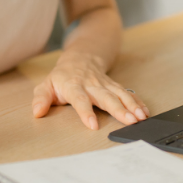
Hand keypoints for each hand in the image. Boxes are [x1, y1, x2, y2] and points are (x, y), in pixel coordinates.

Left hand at [31, 52, 148, 129]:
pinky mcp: (114, 85)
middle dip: (119, 109)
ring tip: (140, 118)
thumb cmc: (62, 76)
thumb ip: (41, 99)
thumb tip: (37, 112)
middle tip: (130, 121)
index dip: (86, 112)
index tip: (93, 125)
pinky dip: (137, 102)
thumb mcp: (47, 85)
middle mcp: (92, 85)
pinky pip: (127, 93)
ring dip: (131, 106)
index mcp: (73, 86)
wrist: (81, 57)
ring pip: (120, 95)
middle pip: (106, 97)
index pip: (80, 99)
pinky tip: (145, 112)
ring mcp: (105, 84)